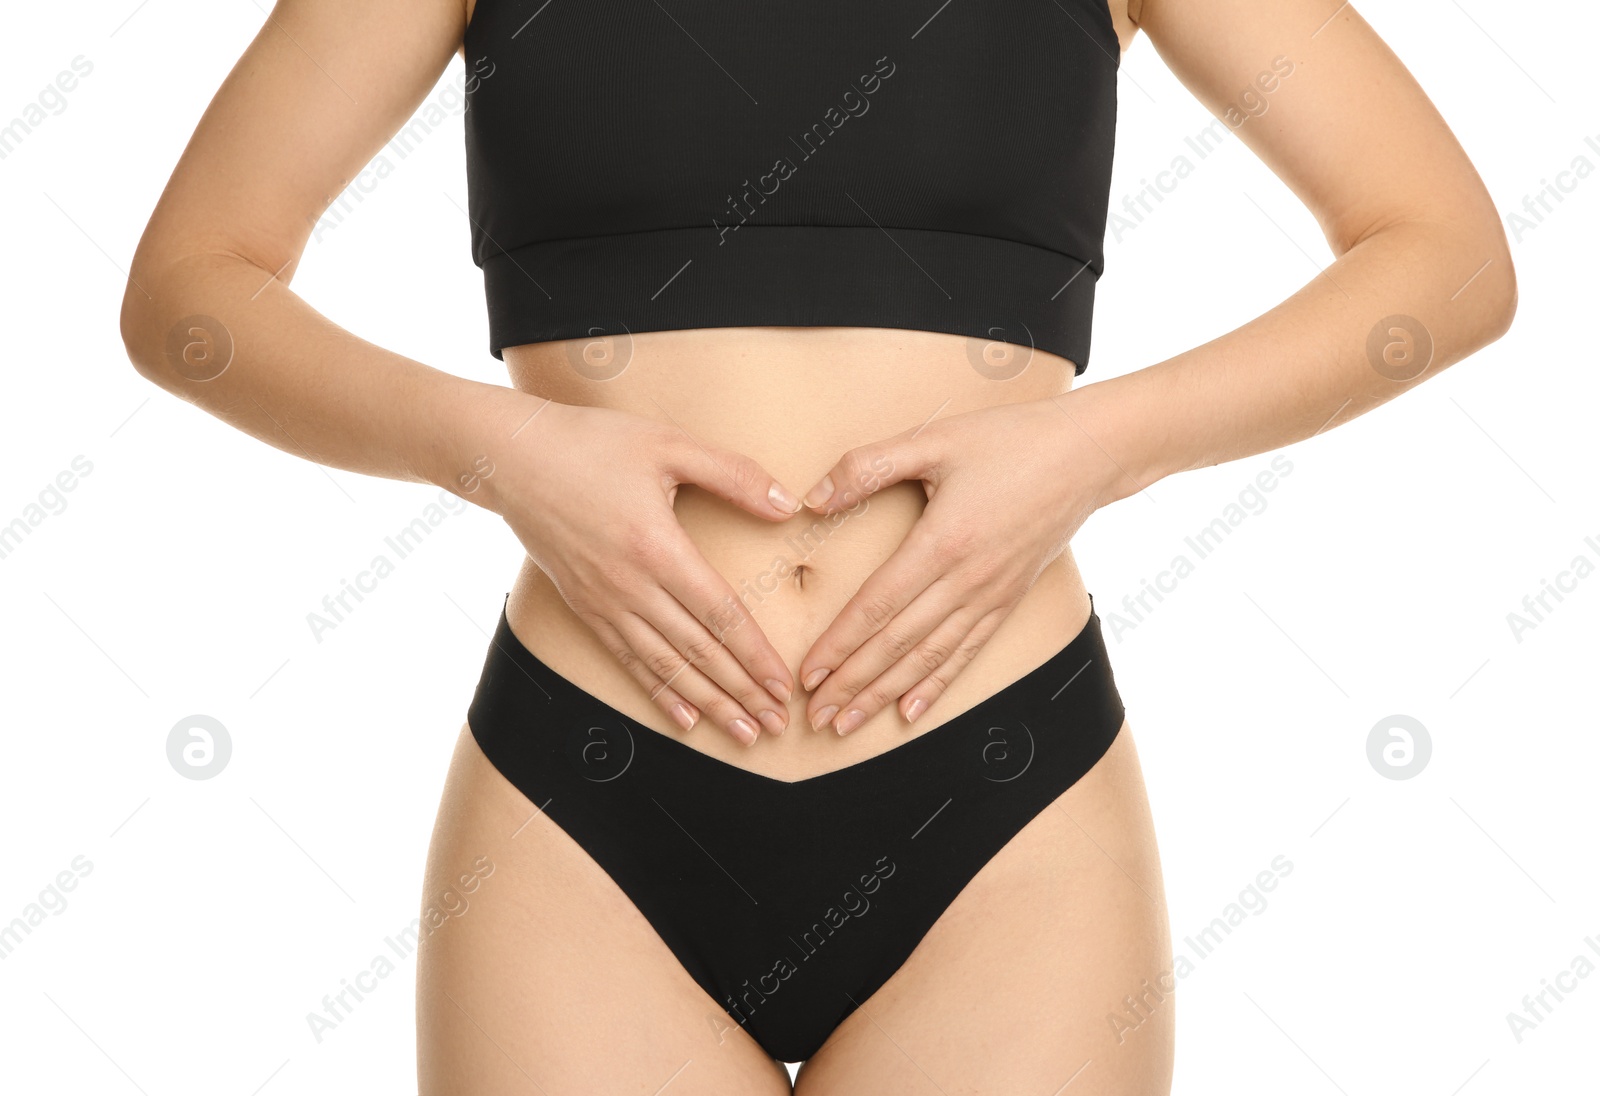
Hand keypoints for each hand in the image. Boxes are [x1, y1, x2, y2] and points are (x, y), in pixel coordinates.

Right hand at [483, 395, 803, 744]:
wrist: (512, 458)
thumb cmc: (593, 444)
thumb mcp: (668, 445)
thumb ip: (732, 474)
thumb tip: (787, 504)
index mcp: (657, 547)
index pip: (719, 614)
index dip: (754, 654)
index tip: (783, 685)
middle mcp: (631, 586)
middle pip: (698, 652)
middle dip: (742, 692)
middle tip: (777, 725)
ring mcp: (604, 602)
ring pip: (666, 667)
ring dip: (709, 704)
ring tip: (744, 733)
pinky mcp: (584, 607)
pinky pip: (627, 660)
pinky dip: (659, 693)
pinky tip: (684, 719)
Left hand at [795, 394, 1126, 734]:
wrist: (1089, 454)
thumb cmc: (1010, 440)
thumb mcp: (934, 440)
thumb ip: (869, 466)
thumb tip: (813, 498)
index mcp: (943, 542)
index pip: (878, 605)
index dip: (841, 644)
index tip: (809, 674)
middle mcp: (967, 580)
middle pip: (898, 644)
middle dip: (853, 684)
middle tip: (816, 716)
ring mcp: (991, 596)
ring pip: (930, 658)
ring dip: (884, 695)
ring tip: (849, 725)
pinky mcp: (1008, 600)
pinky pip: (967, 652)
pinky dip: (936, 685)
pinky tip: (911, 711)